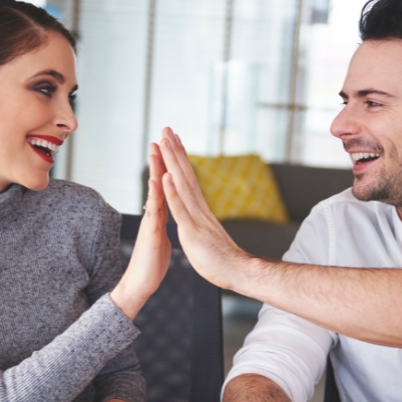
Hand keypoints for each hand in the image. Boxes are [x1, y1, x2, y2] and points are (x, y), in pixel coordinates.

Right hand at [111, 149, 170, 319]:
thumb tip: (161, 215)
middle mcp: (155, 215)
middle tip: (160, 136)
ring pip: (154, 191)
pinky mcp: (150, 233)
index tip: (171, 148)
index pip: (166, 186)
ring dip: (155, 169)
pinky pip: (154, 210)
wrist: (140, 285)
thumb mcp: (160, 240)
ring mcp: (151, 222)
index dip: (169, 167)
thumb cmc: (150, 265)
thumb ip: (160, 224)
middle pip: (158, 182)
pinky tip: (156, 181)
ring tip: (155, 150)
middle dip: (160, 159)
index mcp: (161, 215)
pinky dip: (156, 195)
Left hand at [154, 128, 249, 290]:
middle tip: (167, 129)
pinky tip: (165, 177)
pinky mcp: (192, 231)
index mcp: (200, 209)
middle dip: (175, 151)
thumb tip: (198, 214)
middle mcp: (199, 208)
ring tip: (165, 142)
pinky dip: (172, 192)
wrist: (237, 272)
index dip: (179, 159)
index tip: (173, 140)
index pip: (188, 179)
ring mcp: (196, 218)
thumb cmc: (221, 258)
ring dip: (172, 163)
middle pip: (185, 174)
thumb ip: (201, 221)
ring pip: (182, 185)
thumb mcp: (206, 234)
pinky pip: (180, 210)